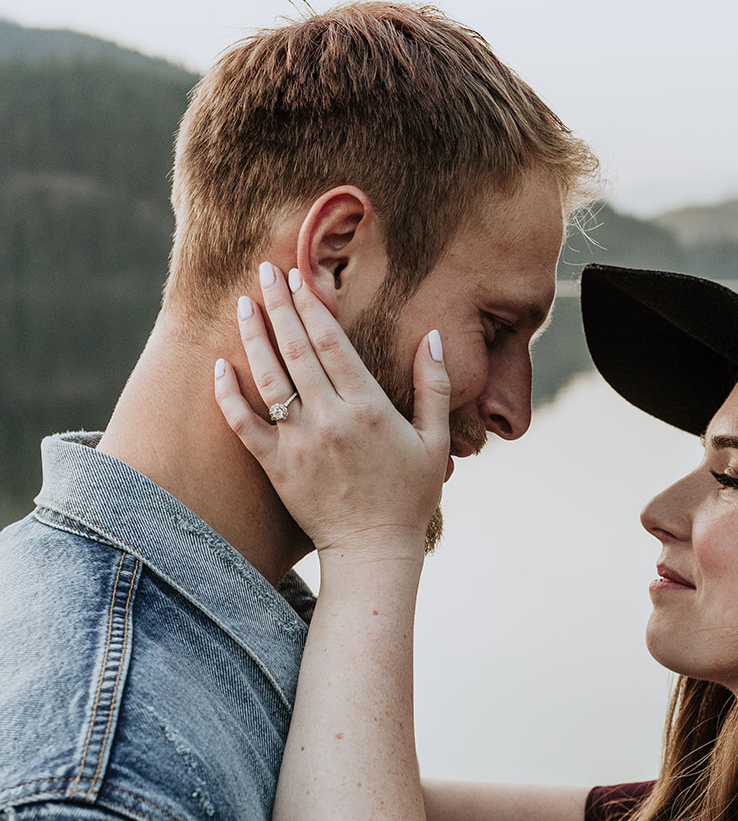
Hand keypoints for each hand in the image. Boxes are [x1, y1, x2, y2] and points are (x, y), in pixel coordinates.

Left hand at [214, 262, 450, 558]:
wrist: (372, 549)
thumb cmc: (409, 496)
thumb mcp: (434, 440)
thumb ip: (434, 386)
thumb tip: (434, 337)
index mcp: (367, 408)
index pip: (331, 342)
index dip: (312, 305)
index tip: (300, 275)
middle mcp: (329, 419)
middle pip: (295, 348)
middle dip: (278, 304)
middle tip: (265, 271)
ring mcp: (298, 443)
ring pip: (267, 377)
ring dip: (252, 336)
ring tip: (242, 303)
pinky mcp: (275, 466)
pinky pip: (243, 424)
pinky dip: (228, 394)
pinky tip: (220, 365)